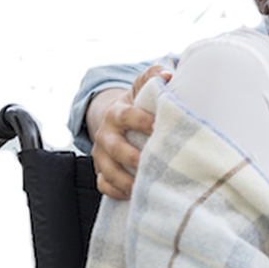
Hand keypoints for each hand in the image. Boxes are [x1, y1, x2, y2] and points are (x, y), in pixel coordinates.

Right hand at [90, 65, 172, 198]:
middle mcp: (106, 134)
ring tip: (146, 185)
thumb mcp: (142, 89)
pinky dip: (117, 192)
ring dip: (126, 180)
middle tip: (154, 163)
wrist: (117, 120)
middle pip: (115, 148)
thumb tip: (167, 73)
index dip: (141, 121)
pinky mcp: (101, 170)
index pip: (126, 116)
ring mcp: (102, 154)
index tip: (158, 127)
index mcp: (117, 113)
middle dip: (133, 157)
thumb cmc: (137, 106)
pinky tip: (135, 194)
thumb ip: (153, 77)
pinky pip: (104, 185)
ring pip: (107, 170)